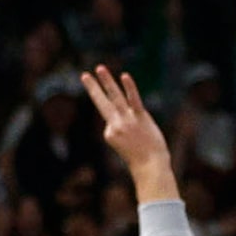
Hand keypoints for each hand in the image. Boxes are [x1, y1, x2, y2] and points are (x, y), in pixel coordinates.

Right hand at [81, 65, 176, 200]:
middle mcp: (115, 125)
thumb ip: (124, 130)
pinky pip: (134, 100)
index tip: (130, 140)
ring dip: (106, 81)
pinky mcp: (141, 117)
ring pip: (115, 97)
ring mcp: (128, 120)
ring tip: (99, 68)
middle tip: (83, 75)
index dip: (121, 126)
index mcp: (109, 134)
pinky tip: (124, 76)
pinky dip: (130, 88)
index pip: (110, 119)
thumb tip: (121, 118)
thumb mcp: (126, 146)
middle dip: (92, 88)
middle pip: (101, 103)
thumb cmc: (141, 160)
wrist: (151, 166)